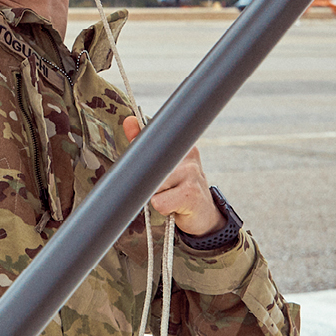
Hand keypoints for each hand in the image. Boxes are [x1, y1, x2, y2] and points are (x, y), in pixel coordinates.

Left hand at [122, 116, 226, 237]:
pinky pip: (159, 202)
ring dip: (155, 196)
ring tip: (171, 197)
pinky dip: (162, 208)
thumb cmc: (180, 189)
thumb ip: (146, 144)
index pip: (151, 144)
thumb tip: (129, 121)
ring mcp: (191, 174)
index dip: (143, 159)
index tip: (151, 170)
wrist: (205, 215)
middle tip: (163, 189)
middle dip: (149, 182)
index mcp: (181, 145)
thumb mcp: (165, 165)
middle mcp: (188, 155)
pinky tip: (176, 207)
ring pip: (152, 186)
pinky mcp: (191, 195)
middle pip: (148, 168)